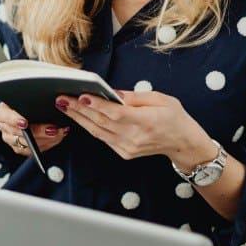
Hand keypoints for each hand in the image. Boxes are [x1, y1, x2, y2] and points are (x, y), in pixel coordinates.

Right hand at [0, 100, 68, 156]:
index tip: (25, 122)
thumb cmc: (29, 101)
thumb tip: (53, 103)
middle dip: (36, 132)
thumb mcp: (30, 97)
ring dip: (44, 140)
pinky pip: (31, 151)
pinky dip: (46, 145)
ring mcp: (10, 139)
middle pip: (15, 132)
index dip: (13, 119)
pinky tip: (57, 138)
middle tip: (52, 129)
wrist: (32, 110)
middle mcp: (3, 126)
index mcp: (1, 111)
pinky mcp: (19, 148)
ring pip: (24, 144)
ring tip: (59, 133)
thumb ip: (35, 99)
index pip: (1, 115)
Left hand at [55, 89, 211, 164]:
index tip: (81, 96)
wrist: (183, 143)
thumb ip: (135, 97)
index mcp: (145, 122)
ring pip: (97, 131)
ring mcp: (127, 147)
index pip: (115, 114)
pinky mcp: (123, 152)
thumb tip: (113, 93)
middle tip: (62, 98)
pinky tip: (78, 116)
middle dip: (79, 109)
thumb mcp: (161, 99)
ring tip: (64, 105)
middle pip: (101, 122)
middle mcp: (134, 137)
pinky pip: (102, 137)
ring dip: (78, 118)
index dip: (97, 105)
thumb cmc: (174, 118)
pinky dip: (89, 126)